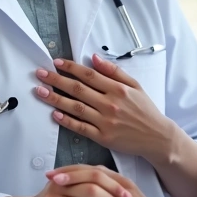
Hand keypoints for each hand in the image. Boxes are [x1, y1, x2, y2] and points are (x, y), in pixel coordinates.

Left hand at [33, 54, 177, 161]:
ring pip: (76, 108)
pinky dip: (67, 121)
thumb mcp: (135, 86)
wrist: (157, 137)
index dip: (70, 67)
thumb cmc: (145, 110)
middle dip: (56, 80)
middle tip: (40, 73)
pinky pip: (81, 128)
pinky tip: (55, 114)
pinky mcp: (103, 137)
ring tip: (40, 91)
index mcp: (118, 89)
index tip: (56, 62)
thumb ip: (114, 72)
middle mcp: (110, 104)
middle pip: (78, 89)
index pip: (89, 75)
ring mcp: (105, 121)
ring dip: (55, 99)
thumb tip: (94, 58)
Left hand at [52, 166, 179, 196]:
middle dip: (68, 172)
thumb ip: (113, 196)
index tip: (60, 171)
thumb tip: (92, 195)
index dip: (75, 169)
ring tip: (53, 186)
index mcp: (124, 184)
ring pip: (88, 187)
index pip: (95, 170)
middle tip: (51, 175)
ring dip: (68, 184)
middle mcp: (119, 189)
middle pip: (89, 173)